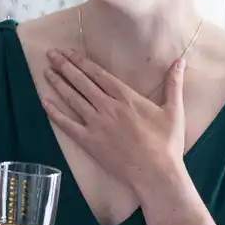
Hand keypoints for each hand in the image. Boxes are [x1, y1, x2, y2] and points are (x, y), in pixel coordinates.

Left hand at [40, 49, 185, 195]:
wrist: (155, 173)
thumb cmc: (166, 143)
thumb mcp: (174, 110)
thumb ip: (174, 84)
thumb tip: (180, 61)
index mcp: (126, 97)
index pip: (98, 74)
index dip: (81, 62)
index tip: (68, 52)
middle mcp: (107, 107)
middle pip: (81, 82)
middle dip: (65, 66)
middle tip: (51, 54)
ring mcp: (96, 124)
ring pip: (72, 99)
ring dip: (58, 84)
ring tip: (46, 71)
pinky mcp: (89, 141)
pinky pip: (67, 124)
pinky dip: (55, 113)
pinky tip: (45, 102)